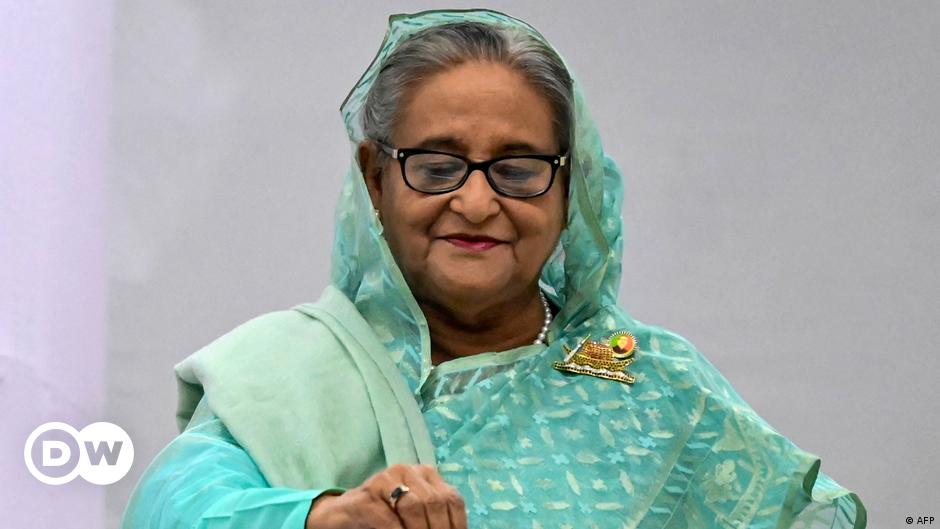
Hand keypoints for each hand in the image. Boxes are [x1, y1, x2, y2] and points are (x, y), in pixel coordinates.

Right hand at [305, 464, 467, 528]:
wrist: (340, 516)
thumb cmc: (383, 517)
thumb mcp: (413, 516)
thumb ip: (432, 519)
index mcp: (424, 475)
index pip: (451, 500)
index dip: (457, 525)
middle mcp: (406, 471)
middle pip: (435, 503)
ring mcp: (384, 480)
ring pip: (414, 507)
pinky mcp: (365, 497)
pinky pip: (389, 519)